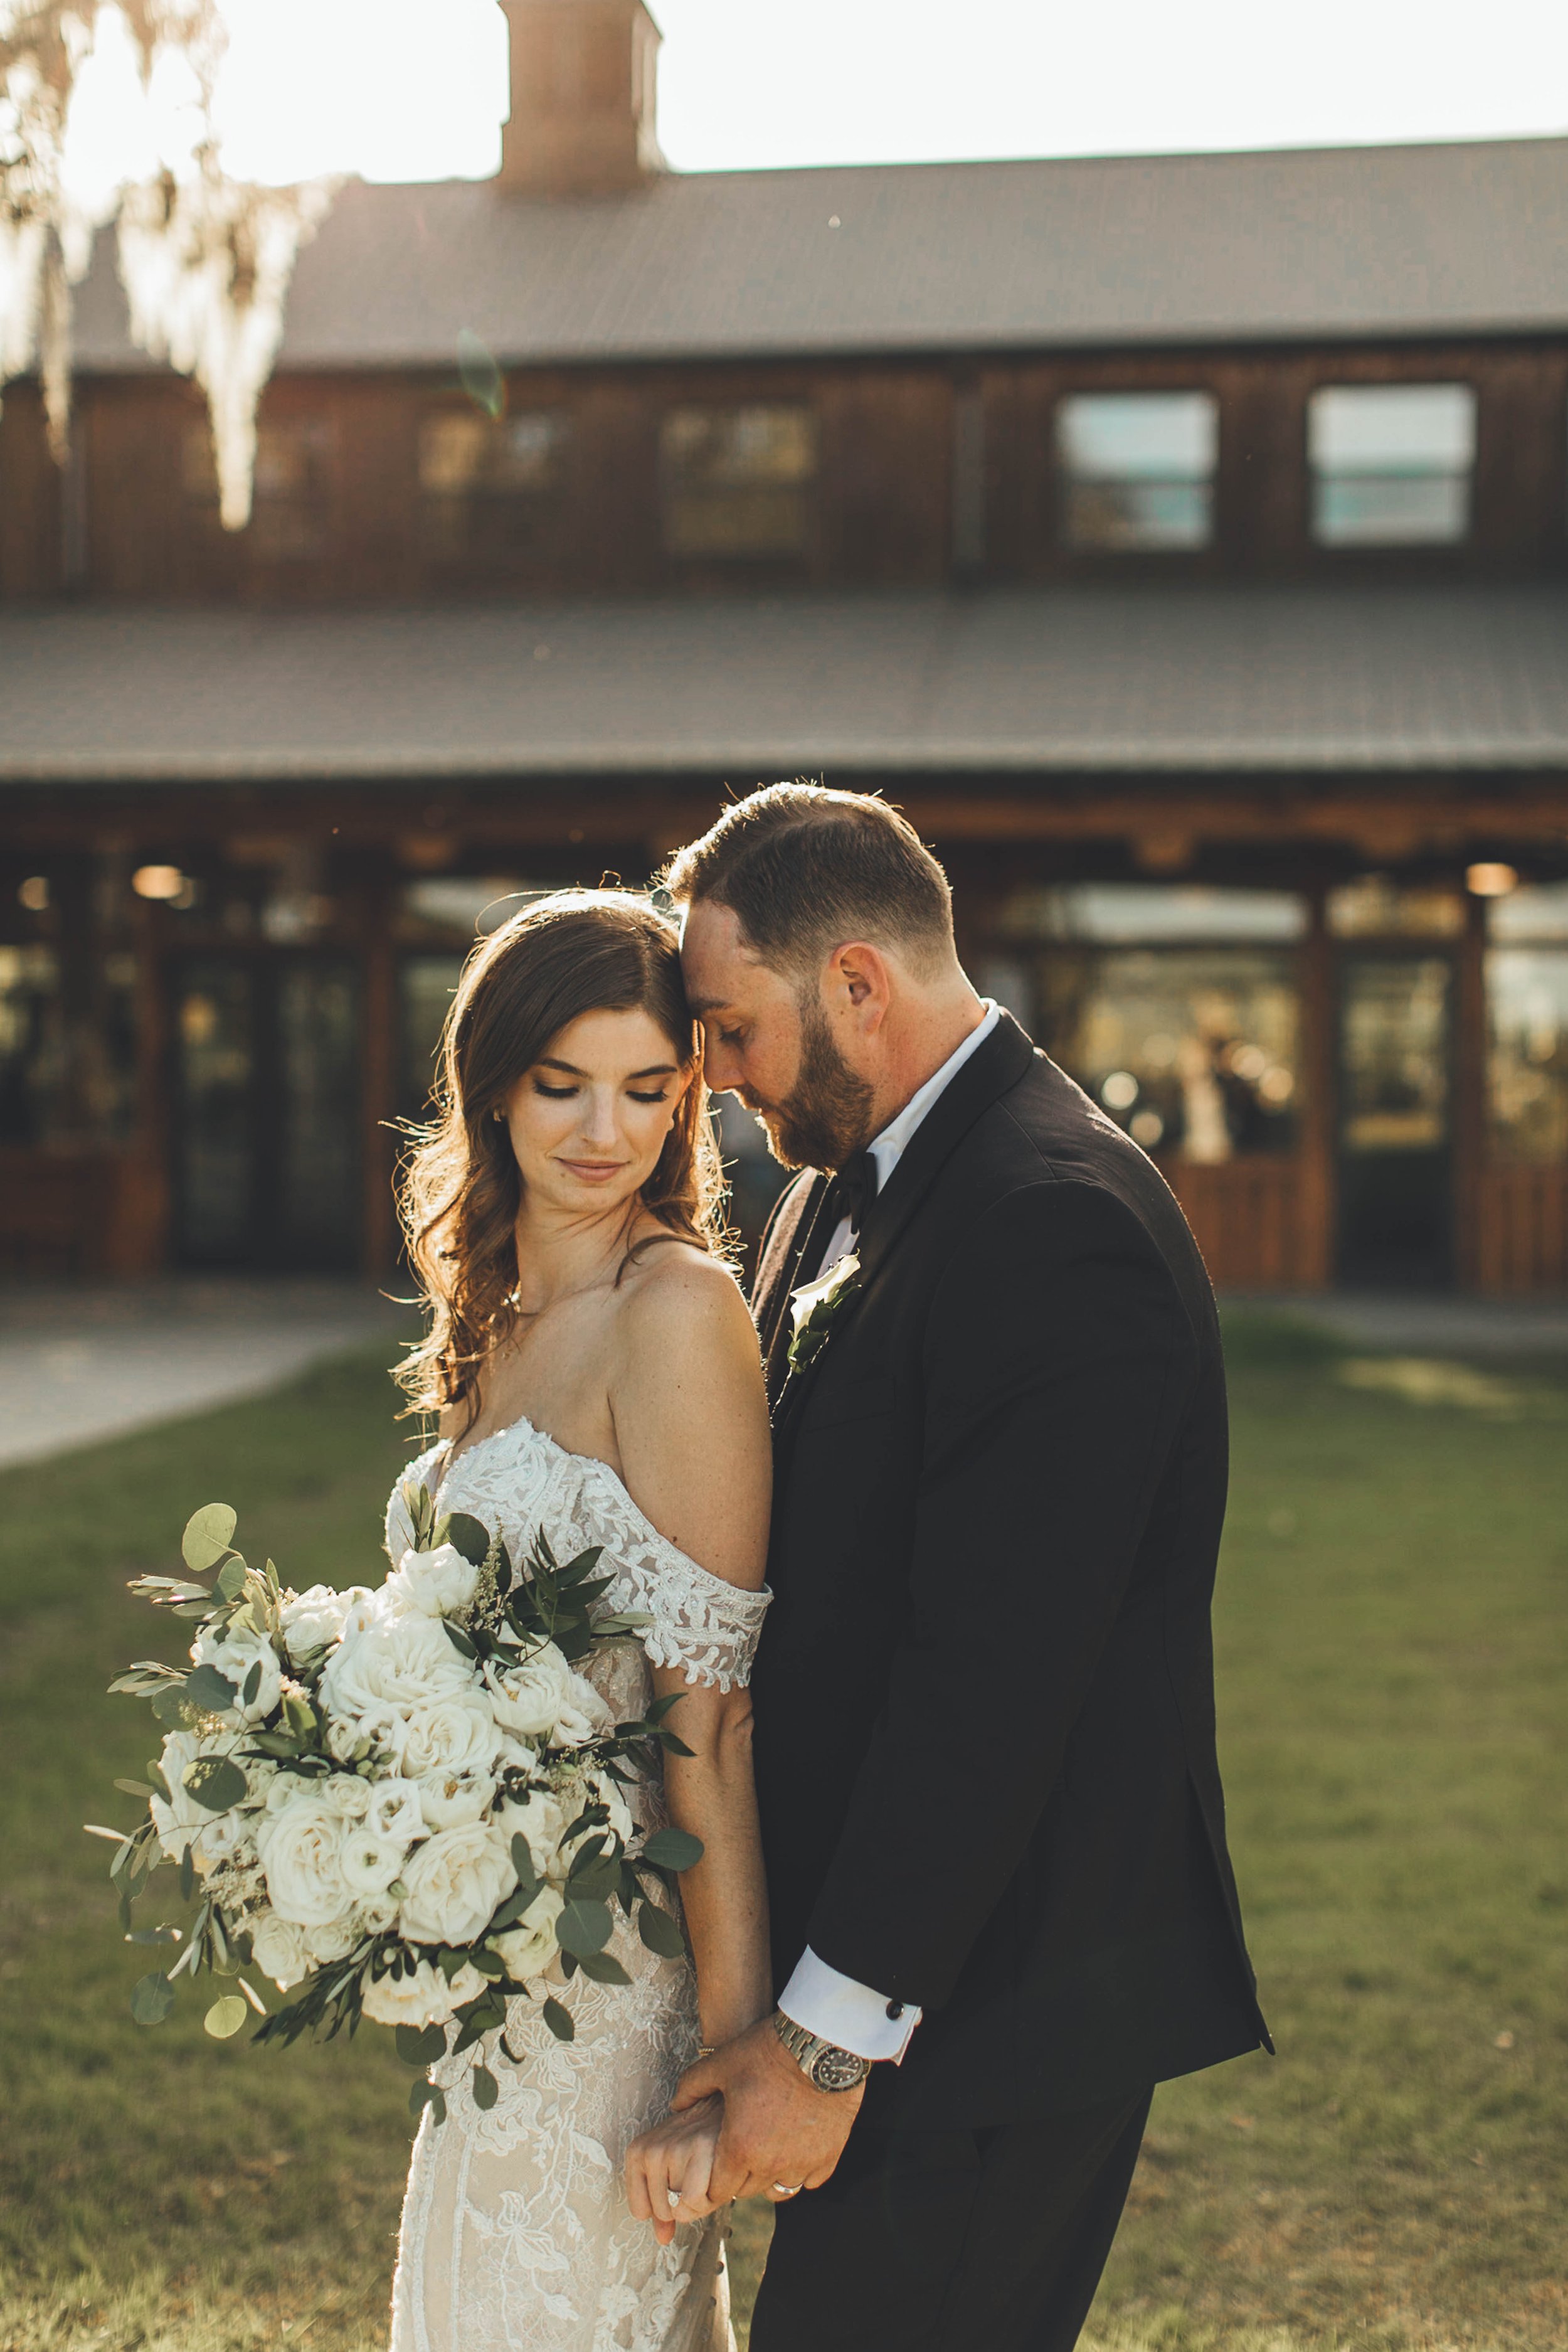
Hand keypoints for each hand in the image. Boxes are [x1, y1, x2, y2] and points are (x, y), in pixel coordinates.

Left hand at [625, 2093, 724, 2245]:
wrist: (728, 2107)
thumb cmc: (700, 2141)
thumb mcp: (672, 2170)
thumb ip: (663, 2205)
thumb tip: (662, 2239)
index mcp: (638, 2152)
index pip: (641, 2211)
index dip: (665, 2207)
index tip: (679, 2184)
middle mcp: (650, 2150)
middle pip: (664, 2212)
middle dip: (686, 2203)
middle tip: (700, 2174)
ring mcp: (672, 2149)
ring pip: (682, 2209)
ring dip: (703, 2200)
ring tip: (710, 2170)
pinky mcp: (698, 2149)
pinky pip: (697, 2201)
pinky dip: (712, 2197)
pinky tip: (719, 2173)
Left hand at [672, 2016, 864, 2204]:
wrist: (821, 2043)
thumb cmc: (768, 2052)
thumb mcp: (721, 2063)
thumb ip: (692, 2087)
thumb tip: (676, 2105)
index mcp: (740, 2148)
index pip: (718, 2191)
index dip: (712, 2180)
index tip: (714, 2167)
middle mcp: (771, 2164)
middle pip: (747, 2191)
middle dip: (738, 2176)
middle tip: (739, 2150)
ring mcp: (803, 2163)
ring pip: (779, 2189)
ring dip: (769, 2175)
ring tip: (767, 2150)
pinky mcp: (829, 2156)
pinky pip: (811, 2180)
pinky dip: (801, 2170)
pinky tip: (796, 2147)